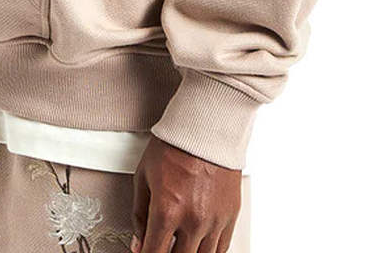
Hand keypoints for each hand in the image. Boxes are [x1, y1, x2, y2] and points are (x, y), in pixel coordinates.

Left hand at [132, 136, 241, 252]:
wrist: (206, 126)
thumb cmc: (174, 145)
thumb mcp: (143, 175)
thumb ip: (139, 214)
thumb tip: (138, 242)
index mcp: (167, 210)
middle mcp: (193, 220)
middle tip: (161, 246)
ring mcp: (214, 220)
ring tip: (179, 244)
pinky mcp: (230, 216)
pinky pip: (221, 249)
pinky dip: (208, 250)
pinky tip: (198, 245)